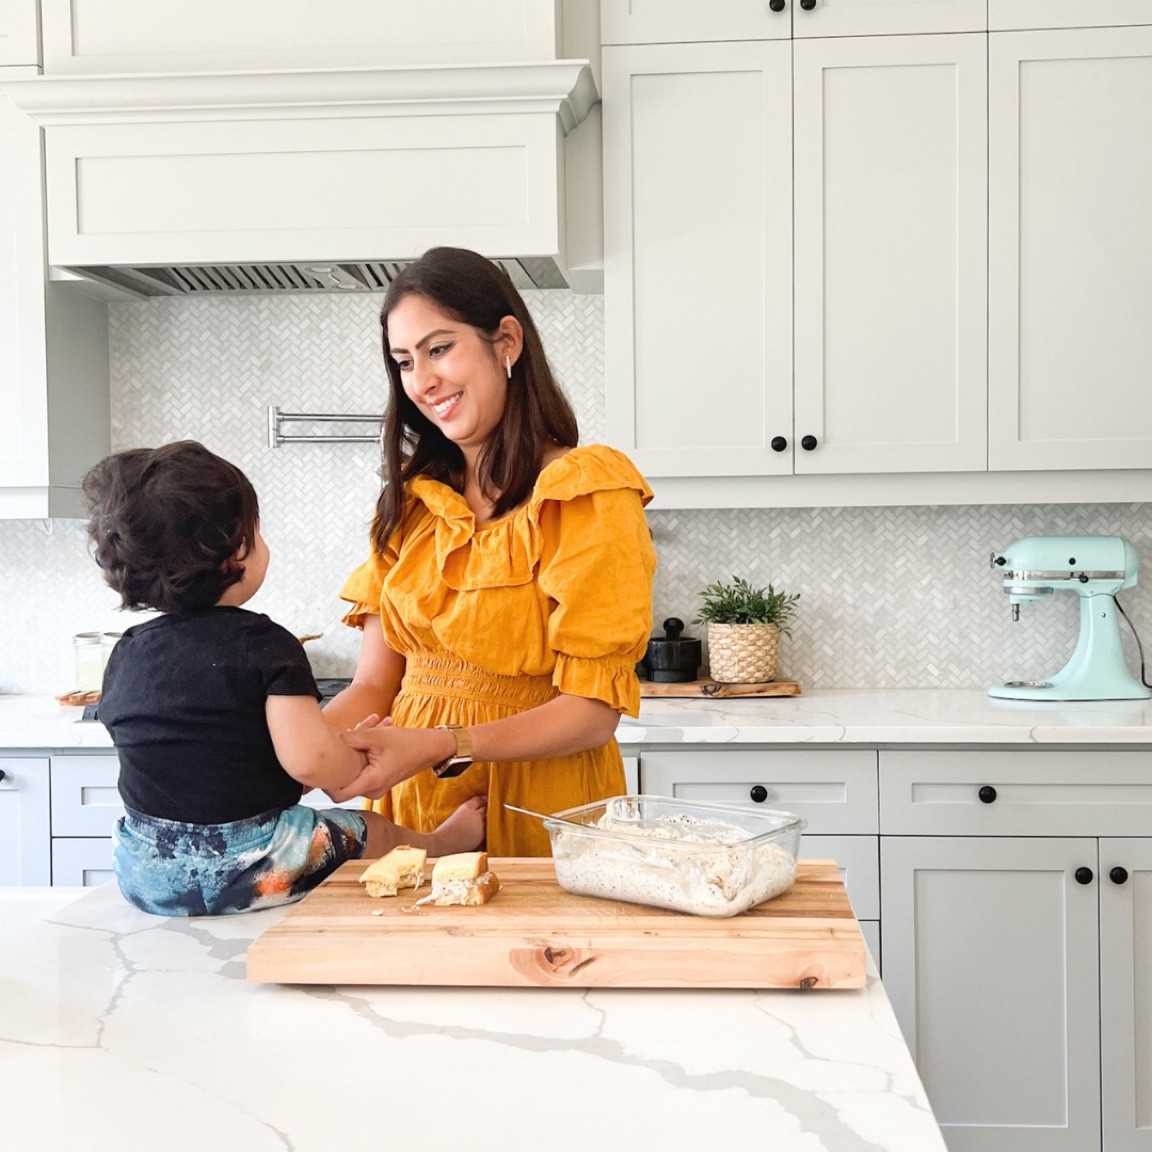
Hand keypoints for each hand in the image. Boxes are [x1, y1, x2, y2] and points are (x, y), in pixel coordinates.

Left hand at [330, 720, 450, 802]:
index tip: (320, 764)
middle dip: (343, 754)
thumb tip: (328, 741)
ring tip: (369, 725)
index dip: (325, 781)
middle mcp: (372, 790)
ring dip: (356, 747)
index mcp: (371, 783)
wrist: (430, 747)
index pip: (337, 794)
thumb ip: (350, 738)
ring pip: (355, 768)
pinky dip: (365, 750)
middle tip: (350, 732)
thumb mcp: (376, 737)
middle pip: (346, 777)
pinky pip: (364, 766)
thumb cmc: (408, 743)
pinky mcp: (378, 778)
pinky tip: (374, 728)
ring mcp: (375, 785)